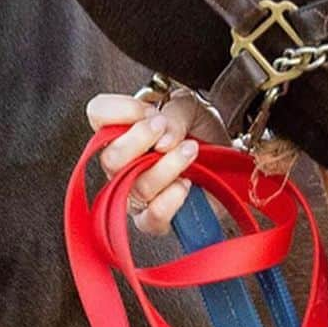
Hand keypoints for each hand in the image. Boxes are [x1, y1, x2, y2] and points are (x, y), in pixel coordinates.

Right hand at [86, 87, 225, 234]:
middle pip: (110, 158)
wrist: (229, 161)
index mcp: (124, 130)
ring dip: (169, 164)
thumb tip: (162, 136)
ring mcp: (135, 195)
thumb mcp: (191, 107)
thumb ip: (173, 112)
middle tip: (165, 130)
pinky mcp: (154, 219)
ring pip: (136, 186)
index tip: (149, 111)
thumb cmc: (202, 132)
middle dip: (142, 138)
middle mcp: (123, 164)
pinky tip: (187, 182)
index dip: (119, 110)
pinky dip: (173, 197)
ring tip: (190, 150)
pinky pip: (152, 216)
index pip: (98, 115)